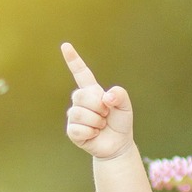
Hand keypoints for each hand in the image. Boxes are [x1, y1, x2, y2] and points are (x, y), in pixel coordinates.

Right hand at [62, 42, 134, 160]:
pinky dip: (90, 133)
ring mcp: (74, 116)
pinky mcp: (72, 131)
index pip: (81, 73)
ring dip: (96, 121)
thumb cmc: (120, 123)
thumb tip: (106, 98)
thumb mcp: (126, 107)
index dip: (73, 60)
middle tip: (106, 115)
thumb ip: (120, 95)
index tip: (65, 46)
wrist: (118, 144)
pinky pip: (78, 129)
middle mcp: (80, 101)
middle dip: (98, 107)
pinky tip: (94, 134)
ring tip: (101, 125)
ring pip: (79, 113)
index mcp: (92, 91)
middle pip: (81, 96)